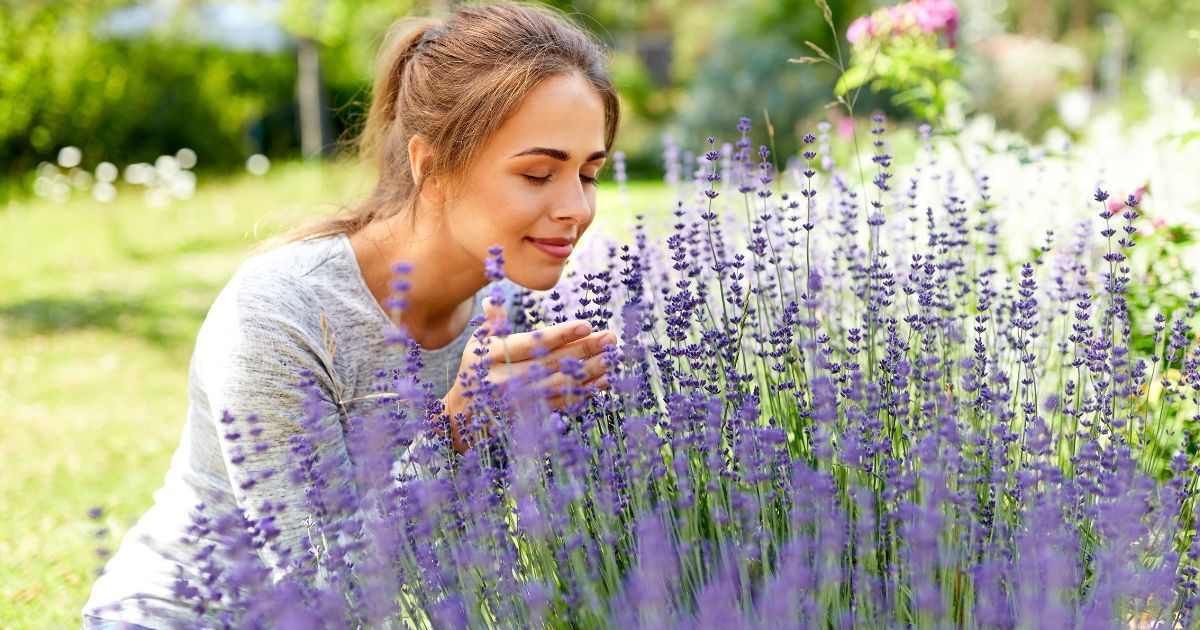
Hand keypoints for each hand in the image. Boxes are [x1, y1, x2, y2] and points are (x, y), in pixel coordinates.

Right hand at [439, 297, 615, 451]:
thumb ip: (493, 322)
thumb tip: (494, 300)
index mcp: (493, 355)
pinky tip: (603, 382)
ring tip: (612, 359)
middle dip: (583, 350)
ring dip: (589, 373)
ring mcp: (518, 401)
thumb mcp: (479, 342)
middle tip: (610, 339)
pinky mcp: (529, 416)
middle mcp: (505, 380)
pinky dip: (584, 393)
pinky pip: (561, 403)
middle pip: (551, 363)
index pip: (531, 344)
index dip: (560, 335)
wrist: (465, 412)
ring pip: (559, 385)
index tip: (586, 325)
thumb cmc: (478, 366)